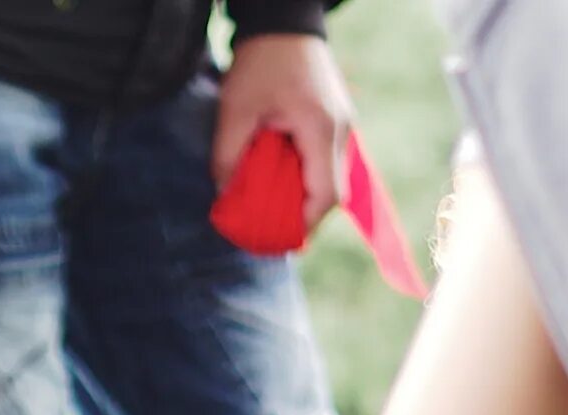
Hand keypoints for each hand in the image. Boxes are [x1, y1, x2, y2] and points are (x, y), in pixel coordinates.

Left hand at [212, 33, 354, 228]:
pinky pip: (326, 161)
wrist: (284, 23)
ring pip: (331, 178)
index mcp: (321, 129)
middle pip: (334, 192)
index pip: (326, 194)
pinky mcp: (336, 121)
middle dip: (304, 216)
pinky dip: (307, 178)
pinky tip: (282, 183)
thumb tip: (224, 195)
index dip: (305, 224)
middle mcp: (341, 131)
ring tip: (273, 209)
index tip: (280, 238)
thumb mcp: (236, 109)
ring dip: (305, 197)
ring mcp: (343, 125)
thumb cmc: (262, 62)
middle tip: (272, 230)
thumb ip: (228, 155)